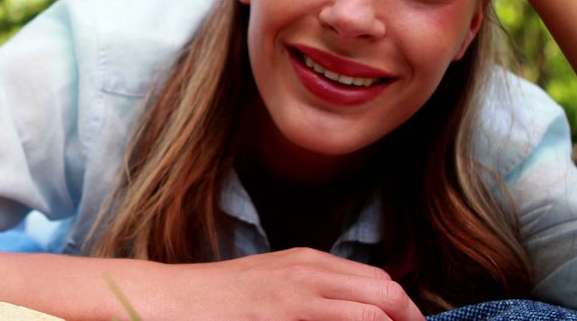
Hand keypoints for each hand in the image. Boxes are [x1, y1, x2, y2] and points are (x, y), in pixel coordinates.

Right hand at [171, 247, 424, 319]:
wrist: (169, 300)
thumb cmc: (217, 300)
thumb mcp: (272, 284)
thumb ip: (312, 291)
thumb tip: (356, 310)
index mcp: (308, 262)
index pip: (382, 282)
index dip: (407, 313)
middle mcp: (308, 274)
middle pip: (387, 294)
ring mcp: (295, 299)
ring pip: (373, 315)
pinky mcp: (280, 319)